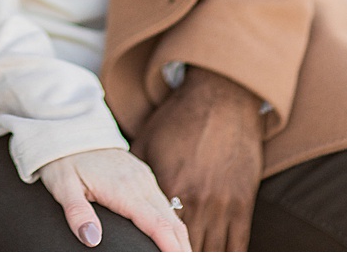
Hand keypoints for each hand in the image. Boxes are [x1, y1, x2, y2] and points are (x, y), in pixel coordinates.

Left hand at [39, 148, 190, 250]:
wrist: (69, 127)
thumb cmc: (63, 158)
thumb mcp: (62, 185)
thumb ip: (77, 212)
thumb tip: (92, 239)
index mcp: (124, 188)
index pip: (158, 225)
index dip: (172, 249)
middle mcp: (140, 183)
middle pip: (172, 224)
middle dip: (182, 249)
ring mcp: (144, 178)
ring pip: (172, 215)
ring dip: (179, 238)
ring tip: (179, 257)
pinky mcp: (142, 176)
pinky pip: (164, 204)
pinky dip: (171, 225)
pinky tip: (169, 238)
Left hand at [132, 66, 266, 250]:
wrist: (220, 100)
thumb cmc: (177, 121)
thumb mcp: (143, 144)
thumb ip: (133, 177)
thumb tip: (103, 216)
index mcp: (167, 186)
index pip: (159, 232)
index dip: (156, 250)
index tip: (152, 258)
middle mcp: (197, 199)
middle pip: (187, 246)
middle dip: (178, 254)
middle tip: (169, 258)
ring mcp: (223, 203)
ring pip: (213, 249)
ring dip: (201, 255)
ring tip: (186, 257)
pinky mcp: (242, 202)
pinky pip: (238, 242)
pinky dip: (226, 254)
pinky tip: (213, 255)